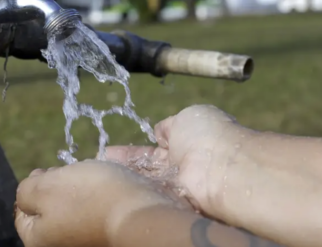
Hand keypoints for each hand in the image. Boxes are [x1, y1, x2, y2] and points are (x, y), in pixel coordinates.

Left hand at [14, 159, 192, 246]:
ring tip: (92, 178)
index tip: (47, 170)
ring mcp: (85, 242)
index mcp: (38, 240)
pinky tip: (107, 189)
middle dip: (57, 187)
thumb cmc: (89, 197)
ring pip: (73, 209)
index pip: (22, 213)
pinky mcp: (106, 236)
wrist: (141, 214)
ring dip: (79, 191)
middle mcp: (61, 246)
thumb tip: (27, 193)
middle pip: (49, 211)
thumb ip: (25, 190)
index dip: (32, 186)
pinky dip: (98, 199)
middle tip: (70, 173)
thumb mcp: (44, 187)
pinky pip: (95, 213)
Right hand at [104, 104, 253, 219]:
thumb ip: (170, 125)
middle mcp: (180, 167)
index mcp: (186, 143)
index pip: (153, 149)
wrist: (222, 167)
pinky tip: (110, 188)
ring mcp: (176, 186)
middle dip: (123, 166)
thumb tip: (159, 131)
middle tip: (100, 164)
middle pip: (146, 168)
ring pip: (145, 182)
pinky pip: (148, 196)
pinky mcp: (173, 203)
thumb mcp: (187, 117)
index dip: (132, 152)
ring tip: (98, 175)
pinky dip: (131, 191)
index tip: (110, 152)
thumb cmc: (208, 136)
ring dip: (124, 178)